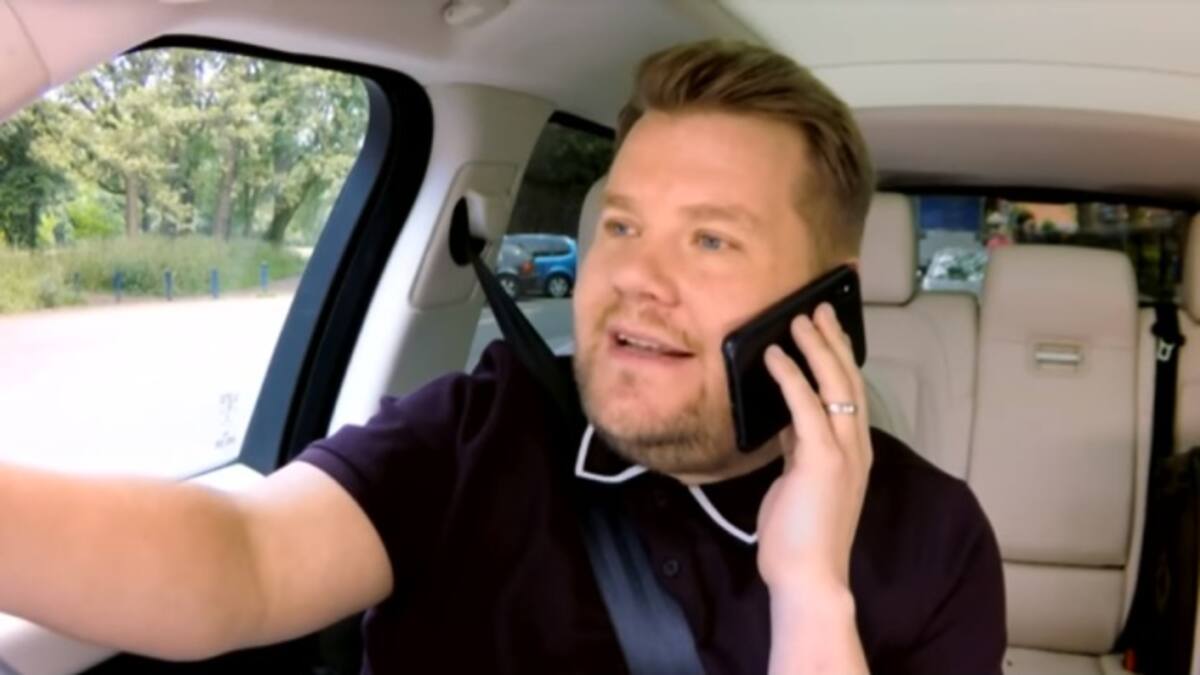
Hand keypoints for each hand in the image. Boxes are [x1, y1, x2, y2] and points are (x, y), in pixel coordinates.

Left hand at [757, 302, 872, 592]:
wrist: (810, 578)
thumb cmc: (800, 539)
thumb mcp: (799, 483)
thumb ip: (799, 450)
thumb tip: (787, 421)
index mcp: (854, 454)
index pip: (850, 394)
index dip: (839, 359)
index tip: (828, 332)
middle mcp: (856, 447)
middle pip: (849, 380)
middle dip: (833, 341)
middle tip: (818, 310)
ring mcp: (843, 452)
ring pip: (835, 384)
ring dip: (816, 347)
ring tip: (799, 320)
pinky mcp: (822, 459)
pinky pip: (805, 404)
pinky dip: (790, 375)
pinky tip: (775, 356)